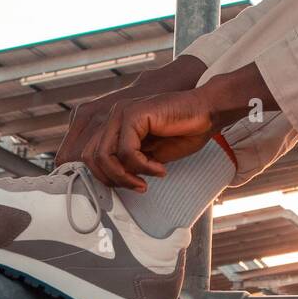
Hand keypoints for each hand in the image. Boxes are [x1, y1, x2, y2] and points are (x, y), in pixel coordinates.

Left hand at [82, 90, 216, 190]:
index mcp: (115, 124)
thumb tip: (113, 180)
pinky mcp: (133, 113)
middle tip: (137, 186)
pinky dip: (142, 166)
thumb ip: (129, 162)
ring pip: (103, 155)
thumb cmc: (185, 130)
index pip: (90, 155)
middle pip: (90, 157)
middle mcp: (114, 116)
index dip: (104, 176)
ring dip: (125, 176)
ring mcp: (121, 112)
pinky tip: (160, 169)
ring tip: (145, 181)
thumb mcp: (150, 154)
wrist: (207, 111)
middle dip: (112, 179)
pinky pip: (125, 151)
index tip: (127, 187)